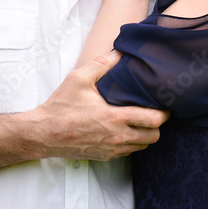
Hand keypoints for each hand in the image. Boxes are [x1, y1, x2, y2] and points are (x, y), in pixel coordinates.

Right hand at [31, 51, 168, 160]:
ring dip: (145, 134)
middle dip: (157, 125)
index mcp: (115, 117)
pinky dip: (132, 142)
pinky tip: (124, 130)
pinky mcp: (105, 156)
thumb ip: (102, 64)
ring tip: (140, 120)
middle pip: (153, 137)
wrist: (44, 133)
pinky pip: (128, 152)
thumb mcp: (79, 79)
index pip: (153, 120)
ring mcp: (111, 149)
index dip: (164, 113)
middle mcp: (117, 136)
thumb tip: (119, 52)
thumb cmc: (61, 106)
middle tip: (154, 112)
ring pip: (142, 146)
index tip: (164, 104)